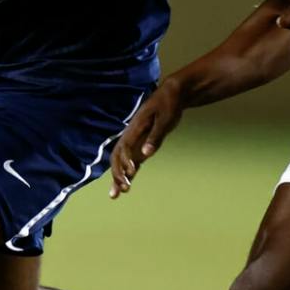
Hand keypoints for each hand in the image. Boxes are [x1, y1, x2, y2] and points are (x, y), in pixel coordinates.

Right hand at [108, 79, 187, 197]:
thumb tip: (146, 153)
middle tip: (124, 188)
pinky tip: (126, 186)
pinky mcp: (141, 146)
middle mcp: (131, 136)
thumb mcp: (165, 119)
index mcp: (135, 127)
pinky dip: (127, 174)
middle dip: (118, 173)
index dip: (126, 161)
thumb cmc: (169, 105)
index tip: (132, 172)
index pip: (125, 147)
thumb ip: (155, 137)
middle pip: (117, 157)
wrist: (172, 95)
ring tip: (118, 194)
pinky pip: (130, 162)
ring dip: (118, 177)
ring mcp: (135, 141)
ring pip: (120, 161)